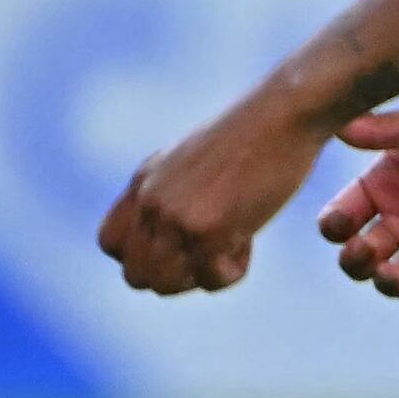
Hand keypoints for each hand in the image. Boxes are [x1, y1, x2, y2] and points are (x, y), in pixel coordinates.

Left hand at [97, 99, 332, 295]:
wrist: (286, 112)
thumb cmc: (259, 132)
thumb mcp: (197, 157)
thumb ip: (175, 189)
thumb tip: (179, 228)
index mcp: (143, 180)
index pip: (111, 244)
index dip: (145, 256)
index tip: (184, 243)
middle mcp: (149, 201)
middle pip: (136, 274)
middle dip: (176, 274)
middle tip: (213, 249)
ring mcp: (174, 218)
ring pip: (165, 285)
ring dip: (201, 276)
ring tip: (232, 244)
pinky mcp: (207, 231)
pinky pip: (211, 280)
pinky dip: (232, 271)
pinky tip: (250, 239)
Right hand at [316, 79, 398, 310]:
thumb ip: (384, 129)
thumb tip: (336, 124)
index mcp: (387, 185)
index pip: (343, 217)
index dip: (334, 226)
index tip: (340, 224)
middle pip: (361, 256)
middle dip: (354, 262)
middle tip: (364, 252)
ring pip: (397, 279)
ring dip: (387, 284)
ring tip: (394, 276)